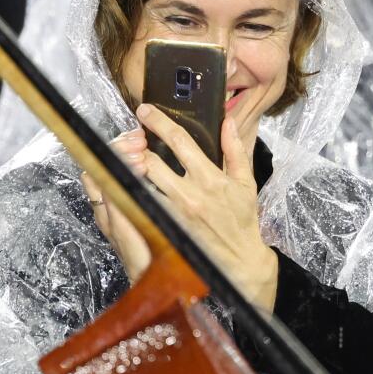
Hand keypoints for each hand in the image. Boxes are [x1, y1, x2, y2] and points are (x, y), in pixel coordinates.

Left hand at [87, 104, 278, 310]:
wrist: (239, 261)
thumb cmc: (242, 221)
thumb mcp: (246, 182)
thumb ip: (236, 150)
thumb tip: (228, 122)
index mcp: (210, 178)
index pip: (179, 141)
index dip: (159, 122)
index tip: (145, 112)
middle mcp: (189, 194)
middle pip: (152, 160)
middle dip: (137, 145)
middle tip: (131, 137)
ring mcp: (174, 213)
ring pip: (141, 182)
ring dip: (131, 167)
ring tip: (127, 158)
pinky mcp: (165, 228)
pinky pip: (141, 204)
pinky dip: (131, 191)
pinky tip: (127, 183)